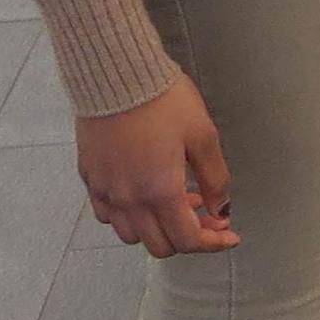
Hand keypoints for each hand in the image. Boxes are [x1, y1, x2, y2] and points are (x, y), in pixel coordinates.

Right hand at [77, 74, 238, 256]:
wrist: (116, 74)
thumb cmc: (163, 100)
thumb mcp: (203, 136)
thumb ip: (215, 179)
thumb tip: (222, 208)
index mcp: (160, 192)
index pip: (187, 240)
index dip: (213, 243)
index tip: (229, 235)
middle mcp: (129, 199)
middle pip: (160, 246)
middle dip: (188, 237)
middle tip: (206, 214)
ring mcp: (105, 191)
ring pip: (131, 234)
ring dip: (157, 227)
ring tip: (177, 199)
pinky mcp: (90, 177)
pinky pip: (107, 214)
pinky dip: (129, 215)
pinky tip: (143, 193)